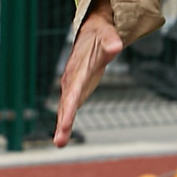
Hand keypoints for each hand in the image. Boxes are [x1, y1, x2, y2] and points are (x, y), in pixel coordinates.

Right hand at [52, 10, 123, 145]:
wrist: (91, 32)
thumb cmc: (100, 34)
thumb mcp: (107, 35)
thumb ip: (110, 41)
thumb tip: (116, 46)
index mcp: (78, 69)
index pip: (74, 90)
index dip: (70, 107)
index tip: (65, 122)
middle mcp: (71, 80)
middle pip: (66, 104)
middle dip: (63, 122)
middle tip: (59, 141)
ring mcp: (72, 86)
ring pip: (65, 108)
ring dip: (62, 126)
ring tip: (59, 143)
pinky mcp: (77, 90)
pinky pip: (69, 108)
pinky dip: (65, 122)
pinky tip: (62, 138)